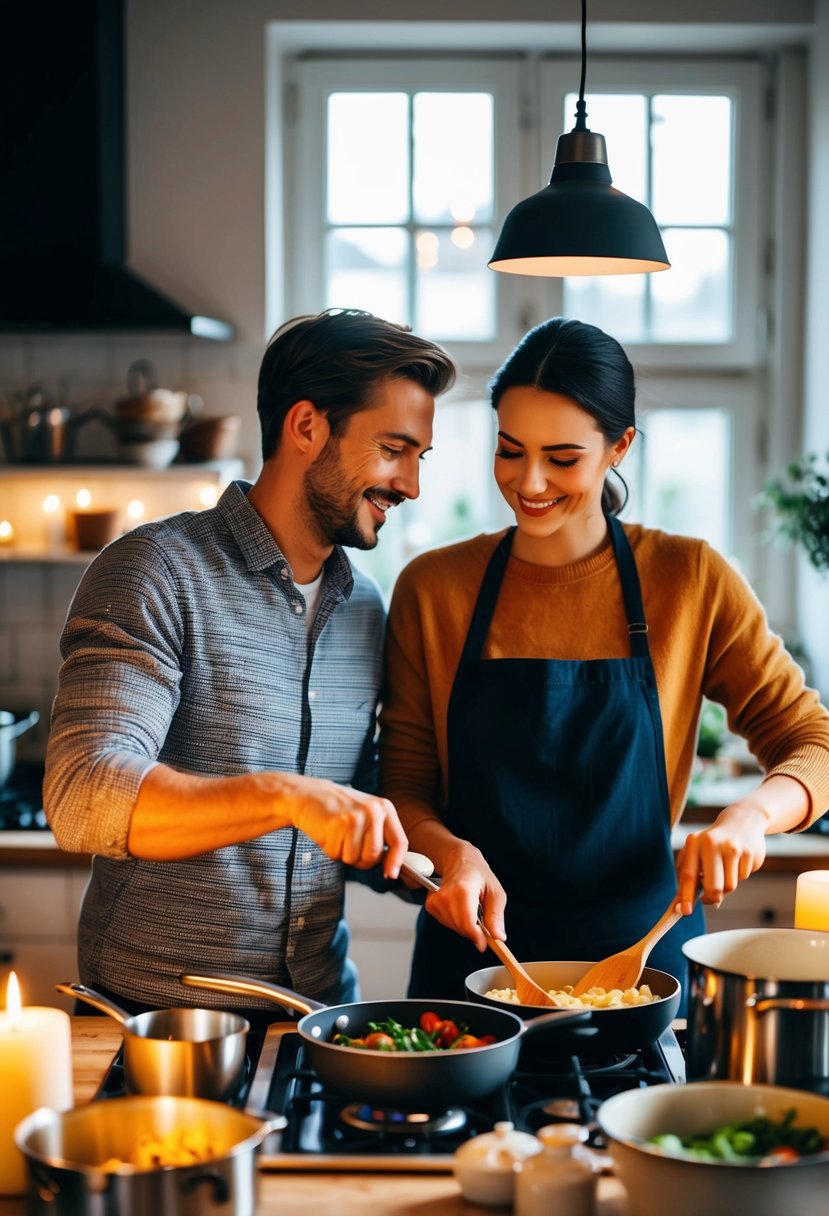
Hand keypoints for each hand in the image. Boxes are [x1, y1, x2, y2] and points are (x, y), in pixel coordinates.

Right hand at [283, 775, 407, 877]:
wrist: (308, 794)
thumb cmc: (338, 810)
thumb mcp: (366, 816)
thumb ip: (380, 837)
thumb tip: (391, 868)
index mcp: (384, 808)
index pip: (399, 841)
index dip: (395, 862)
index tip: (391, 874)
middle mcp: (373, 811)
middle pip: (373, 856)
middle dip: (359, 859)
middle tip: (348, 844)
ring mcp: (356, 817)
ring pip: (353, 858)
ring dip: (342, 853)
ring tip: (336, 835)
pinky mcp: (337, 823)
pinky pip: (336, 853)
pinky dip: (329, 849)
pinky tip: (327, 833)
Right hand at [420, 843, 506, 951]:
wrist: (458, 859)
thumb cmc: (478, 873)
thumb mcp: (495, 892)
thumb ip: (496, 915)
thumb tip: (498, 937)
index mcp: (462, 890)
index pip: (467, 925)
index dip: (478, 938)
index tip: (485, 944)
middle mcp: (445, 896)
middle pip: (461, 928)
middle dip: (474, 931)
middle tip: (483, 921)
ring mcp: (435, 901)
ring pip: (454, 928)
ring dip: (465, 926)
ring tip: (471, 909)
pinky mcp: (430, 905)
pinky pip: (446, 924)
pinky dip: (456, 922)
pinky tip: (460, 908)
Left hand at [675, 801, 767, 913]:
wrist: (743, 821)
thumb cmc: (713, 844)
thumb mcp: (697, 853)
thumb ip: (689, 878)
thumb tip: (682, 907)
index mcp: (694, 843)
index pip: (688, 875)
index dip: (686, 896)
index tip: (684, 912)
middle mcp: (712, 843)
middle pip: (713, 886)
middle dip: (712, 898)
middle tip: (711, 899)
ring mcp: (733, 847)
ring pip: (730, 886)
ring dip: (728, 885)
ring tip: (726, 868)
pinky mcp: (750, 852)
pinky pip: (744, 876)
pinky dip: (740, 874)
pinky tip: (739, 860)